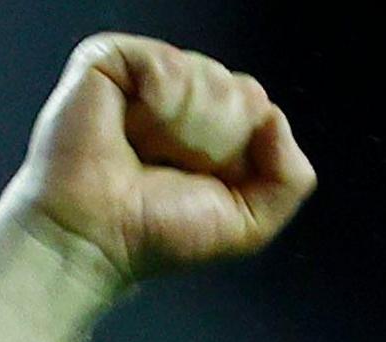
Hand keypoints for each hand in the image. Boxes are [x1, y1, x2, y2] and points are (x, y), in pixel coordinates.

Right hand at [0, 35, 317, 341]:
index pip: (258, 106)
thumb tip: (275, 116)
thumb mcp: (250, 222)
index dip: (240, 149)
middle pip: (239, 89)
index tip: (200, 181)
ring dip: (183, 130)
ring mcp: (144, 74)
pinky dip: (156, 107)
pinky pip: (166, 65)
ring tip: (144, 152)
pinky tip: (130, 129)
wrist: (95, 238)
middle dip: (216, 141)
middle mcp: (179, 94)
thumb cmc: (157, 232)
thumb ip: (291, 177)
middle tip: (168, 168)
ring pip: (207, 76)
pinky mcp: (108, 60)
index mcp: (211, 123)